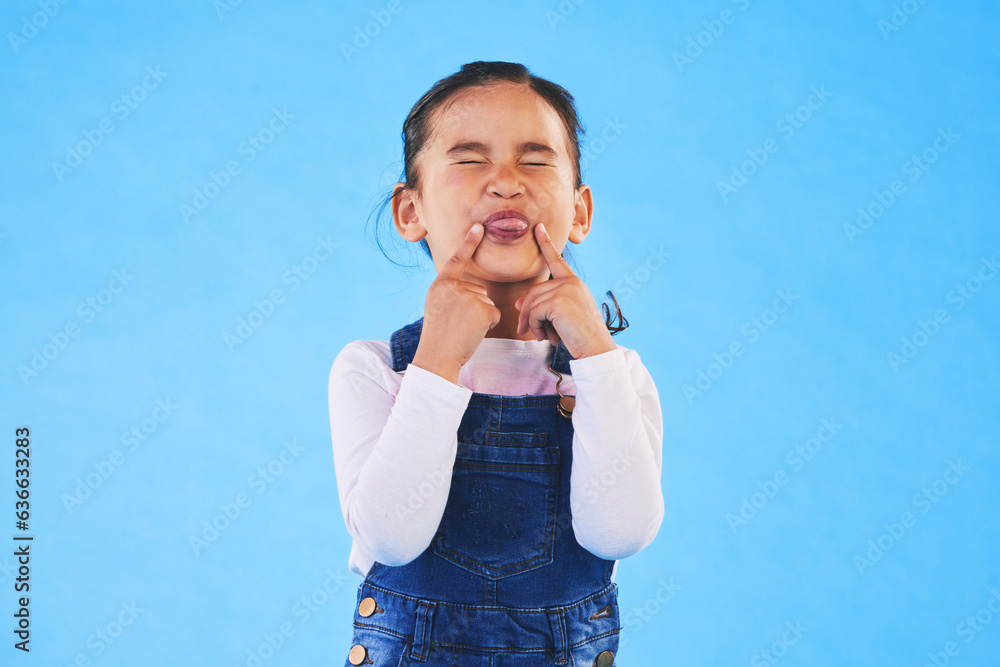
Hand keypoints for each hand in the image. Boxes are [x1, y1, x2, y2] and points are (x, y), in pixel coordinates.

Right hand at [412, 224, 501, 382]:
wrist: (437, 356)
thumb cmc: (439, 336)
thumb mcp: (437, 307)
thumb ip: (451, 293)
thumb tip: (475, 288)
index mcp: (440, 285)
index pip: (457, 260)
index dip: (468, 243)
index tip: (478, 227)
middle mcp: (453, 286)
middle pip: (478, 290)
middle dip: (474, 307)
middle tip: (458, 324)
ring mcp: (468, 296)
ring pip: (487, 302)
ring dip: (481, 317)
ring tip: (463, 329)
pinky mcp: (482, 309)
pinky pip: (494, 313)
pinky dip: (488, 324)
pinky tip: (473, 332)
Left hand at [515, 223, 615, 359]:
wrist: (595, 348)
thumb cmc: (580, 335)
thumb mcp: (558, 318)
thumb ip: (541, 306)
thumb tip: (518, 303)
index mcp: (574, 282)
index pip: (557, 260)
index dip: (546, 244)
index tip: (539, 228)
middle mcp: (570, 282)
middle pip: (533, 291)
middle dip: (527, 313)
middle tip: (528, 332)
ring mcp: (565, 290)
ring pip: (531, 303)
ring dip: (532, 323)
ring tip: (542, 337)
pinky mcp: (558, 301)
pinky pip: (534, 312)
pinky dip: (535, 327)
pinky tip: (546, 337)